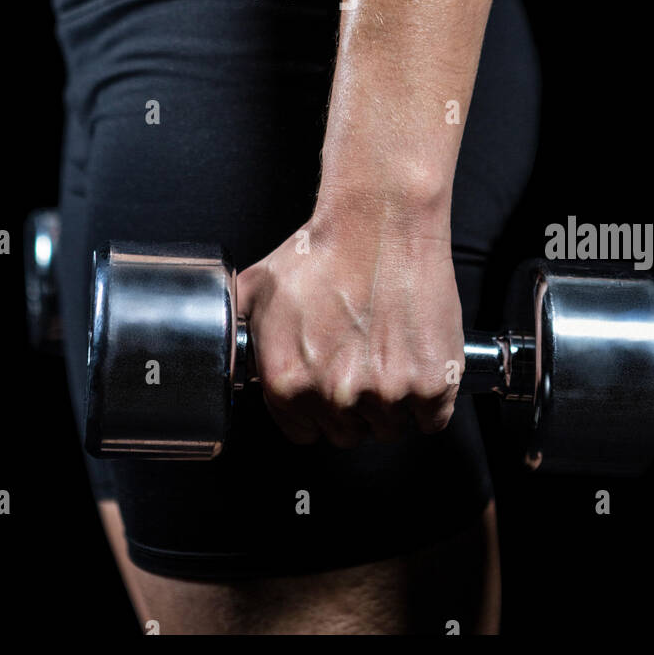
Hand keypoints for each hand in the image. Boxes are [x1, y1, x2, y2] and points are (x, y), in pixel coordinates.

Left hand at [235, 207, 465, 448]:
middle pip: (348, 432)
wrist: (379, 222)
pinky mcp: (431, 384)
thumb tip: (220, 348)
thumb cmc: (323, 249)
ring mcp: (386, 393)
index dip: (317, 409)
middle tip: (362, 360)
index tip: (330, 387)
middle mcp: (334, 396)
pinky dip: (430, 398)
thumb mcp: (257, 288)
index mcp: (287, 382)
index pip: (304, 432)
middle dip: (354, 404)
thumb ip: (237, 330)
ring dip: (392, 402)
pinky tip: (416, 361)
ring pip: (390, 427)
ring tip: (388, 352)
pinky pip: (433, 418)